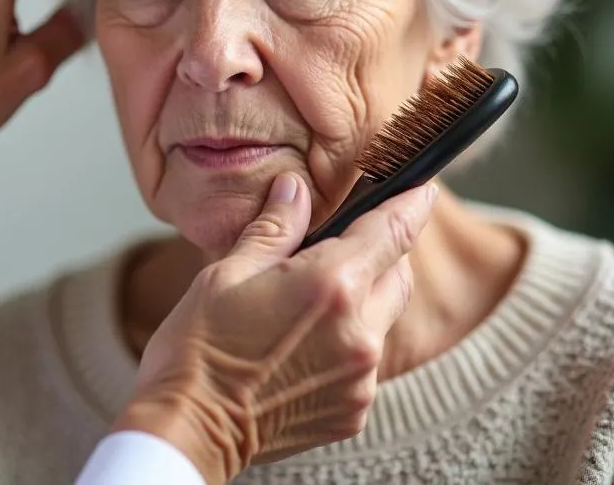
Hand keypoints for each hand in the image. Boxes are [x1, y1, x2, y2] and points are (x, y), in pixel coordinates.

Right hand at [115, 175, 436, 483]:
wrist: (190, 426)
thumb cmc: (201, 344)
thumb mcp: (229, 269)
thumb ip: (275, 227)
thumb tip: (296, 188)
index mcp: (330, 285)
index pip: (393, 231)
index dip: (413, 202)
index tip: (424, 188)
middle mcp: (359, 332)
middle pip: (398, 274)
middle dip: (381, 252)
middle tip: (341, 243)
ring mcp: (361, 377)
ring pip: (383, 318)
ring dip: (362, 299)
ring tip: (307, 302)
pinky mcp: (354, 410)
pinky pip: (366, 360)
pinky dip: (348, 342)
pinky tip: (304, 342)